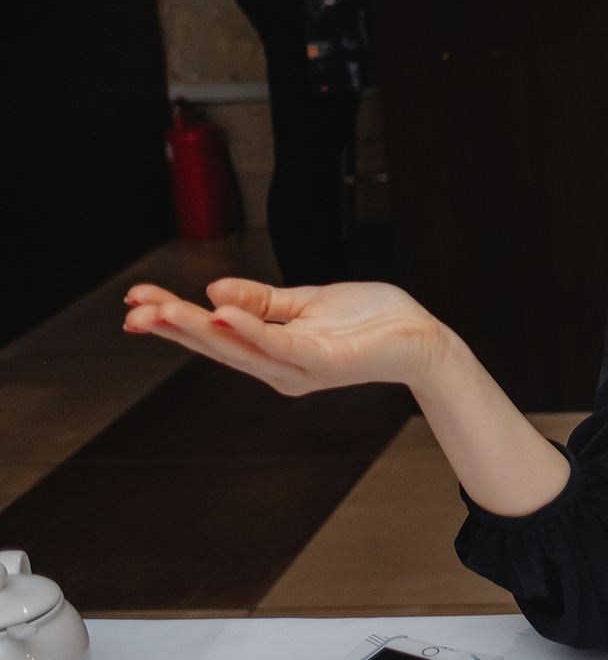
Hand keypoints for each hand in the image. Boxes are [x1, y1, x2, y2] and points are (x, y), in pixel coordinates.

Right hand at [123, 279, 450, 394]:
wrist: (420, 337)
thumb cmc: (370, 321)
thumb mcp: (304, 303)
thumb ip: (261, 301)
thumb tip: (213, 291)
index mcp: (272, 352)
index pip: (213, 333)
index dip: (173, 319)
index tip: (135, 301)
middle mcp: (279, 367)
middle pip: (216, 345)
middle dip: (172, 326)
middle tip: (133, 309)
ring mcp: (300, 367)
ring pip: (239, 347)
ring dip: (198, 327)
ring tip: (165, 310)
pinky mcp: (323, 360)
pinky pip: (279, 344)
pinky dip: (249, 329)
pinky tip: (221, 314)